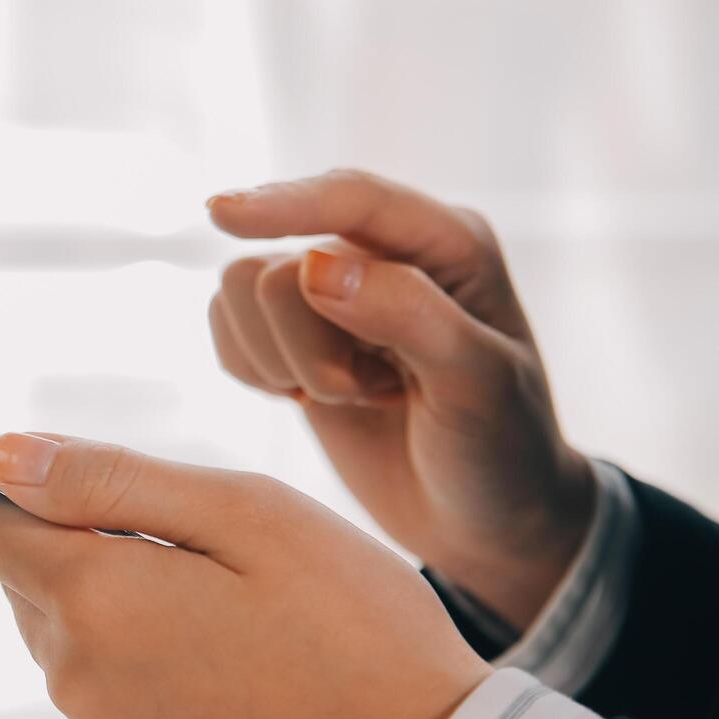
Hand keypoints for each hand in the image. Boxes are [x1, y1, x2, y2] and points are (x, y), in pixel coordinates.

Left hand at [0, 433, 490, 718]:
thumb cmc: (356, 629)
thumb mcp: (245, 516)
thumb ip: (110, 483)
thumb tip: (3, 457)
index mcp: (94, 600)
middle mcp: (78, 680)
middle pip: (28, 583)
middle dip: (55, 534)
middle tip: (132, 511)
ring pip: (70, 639)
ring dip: (103, 598)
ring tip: (200, 587)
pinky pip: (108, 696)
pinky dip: (134, 658)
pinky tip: (215, 655)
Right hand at [207, 169, 593, 627]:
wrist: (481, 518)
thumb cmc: (499, 450)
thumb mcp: (477, 385)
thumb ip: (407, 314)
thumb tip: (313, 267)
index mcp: (446, 241)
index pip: (350, 200)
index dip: (284, 203)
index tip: (218, 214)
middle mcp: (381, 253)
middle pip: (278, 268)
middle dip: (308, 348)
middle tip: (370, 392)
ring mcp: (328, 293)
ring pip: (239, 294)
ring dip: (282, 362)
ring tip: (352, 396)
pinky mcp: (289, 335)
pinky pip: (225, 330)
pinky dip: (253, 373)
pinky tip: (312, 400)